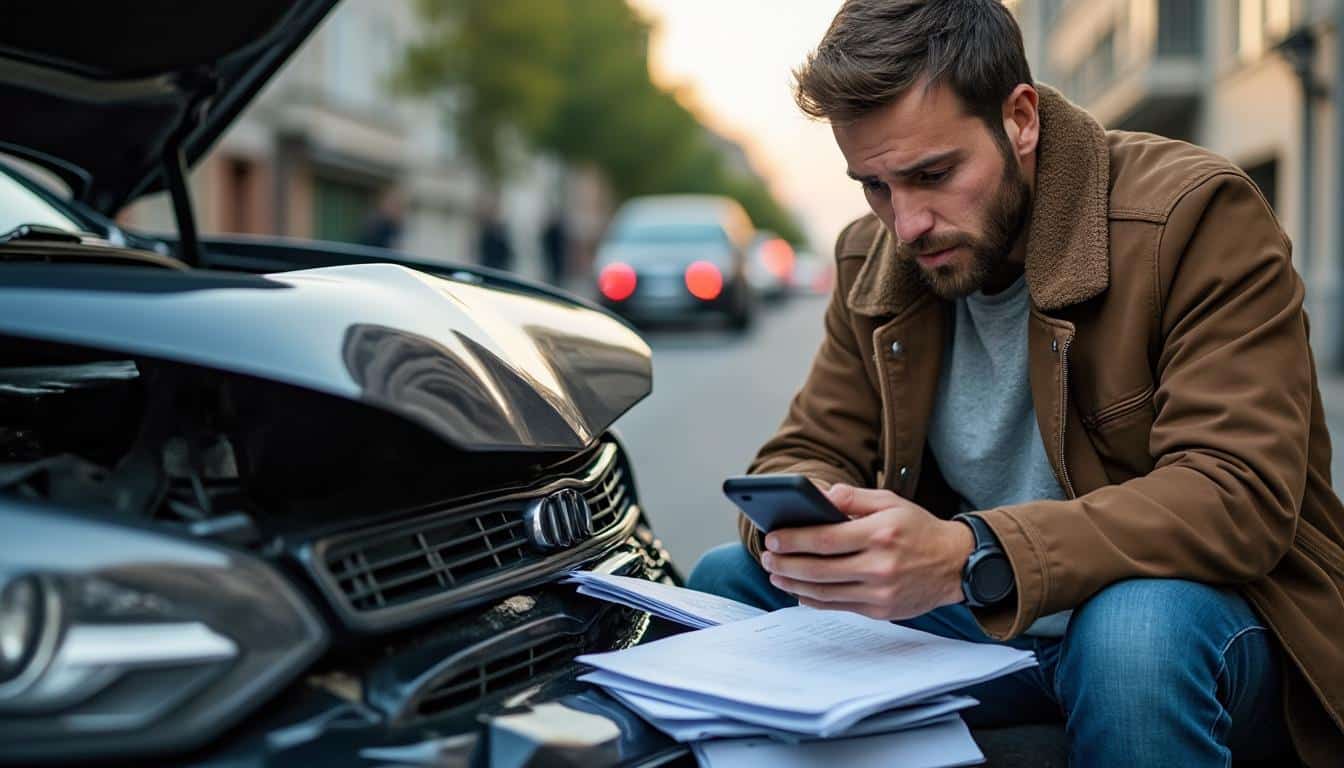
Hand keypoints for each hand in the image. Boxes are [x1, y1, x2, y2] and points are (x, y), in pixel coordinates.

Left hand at [760, 484, 974, 620]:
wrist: (956, 564)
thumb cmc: (918, 529)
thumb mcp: (891, 502)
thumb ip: (854, 498)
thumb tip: (820, 495)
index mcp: (880, 534)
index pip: (826, 539)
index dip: (794, 540)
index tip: (773, 539)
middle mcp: (880, 566)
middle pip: (819, 569)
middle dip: (786, 564)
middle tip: (766, 558)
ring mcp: (881, 593)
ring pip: (825, 592)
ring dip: (794, 584)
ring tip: (776, 574)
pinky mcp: (882, 611)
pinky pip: (839, 606)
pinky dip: (814, 600)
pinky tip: (799, 591)